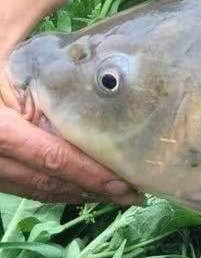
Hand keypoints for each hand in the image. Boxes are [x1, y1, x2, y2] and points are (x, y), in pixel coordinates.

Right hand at [0, 57, 141, 205]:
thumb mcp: (8, 62)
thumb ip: (32, 83)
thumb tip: (81, 87)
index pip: (51, 159)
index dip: (90, 175)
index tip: (126, 184)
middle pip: (43, 181)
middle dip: (89, 190)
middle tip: (130, 195)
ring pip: (27, 188)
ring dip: (70, 193)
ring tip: (110, 192)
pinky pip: (11, 184)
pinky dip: (44, 186)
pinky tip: (72, 185)